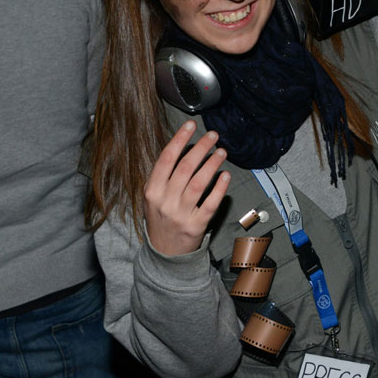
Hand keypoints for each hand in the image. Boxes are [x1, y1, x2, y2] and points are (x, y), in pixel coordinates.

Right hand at [144, 120, 230, 256]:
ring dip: (212, 164)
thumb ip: (164, 176)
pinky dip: (219, 189)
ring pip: (198, 183)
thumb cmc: (161, 218)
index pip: (166, 159)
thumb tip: (183, 147)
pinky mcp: (196, 225)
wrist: (164, 253)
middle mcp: (165, 201)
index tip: (191, 125)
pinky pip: (210, 203)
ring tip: (222, 152)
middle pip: (185, 167)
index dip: (179, 139)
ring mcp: (180, 214)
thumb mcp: (153, 197)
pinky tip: (225, 176)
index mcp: (152, 190)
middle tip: (213, 135)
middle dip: (200, 147)